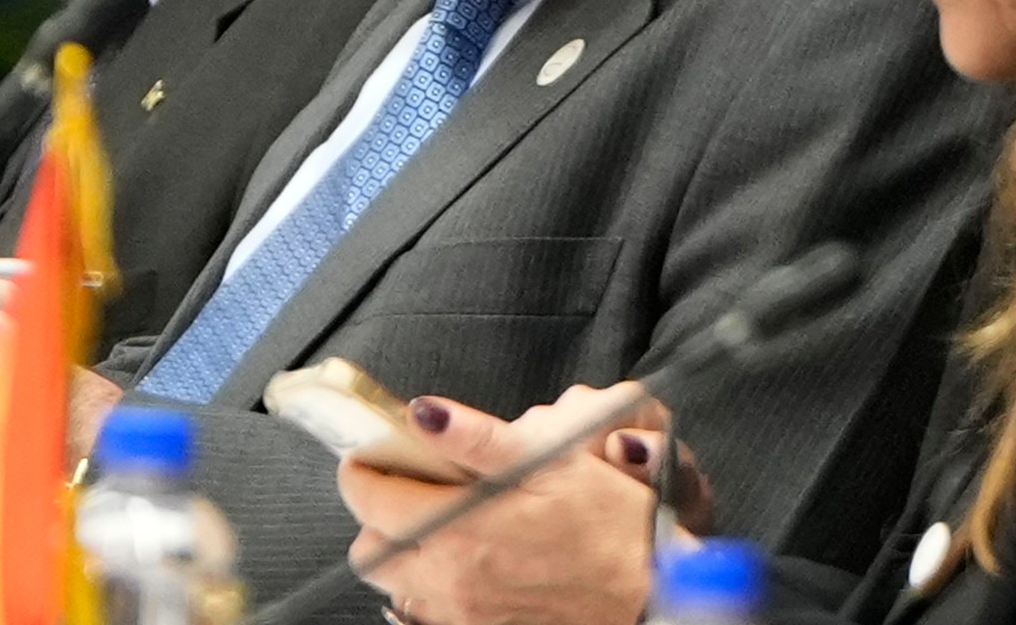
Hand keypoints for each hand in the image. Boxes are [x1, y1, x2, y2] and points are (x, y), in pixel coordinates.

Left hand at [337, 385, 701, 624]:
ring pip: (393, 581)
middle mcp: (446, 579)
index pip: (364, 495)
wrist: (651, 595)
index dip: (367, 464)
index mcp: (455, 528)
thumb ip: (475, 438)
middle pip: (368, 546)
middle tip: (417, 484)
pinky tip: (468, 557)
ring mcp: (459, 613)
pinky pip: (425, 609)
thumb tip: (421, 411)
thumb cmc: (611, 528)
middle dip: (381, 511)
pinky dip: (430, 581)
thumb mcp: (548, 462)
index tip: (386, 449)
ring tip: (445, 519)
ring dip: (403, 548)